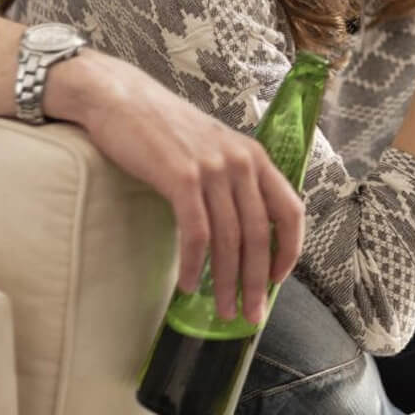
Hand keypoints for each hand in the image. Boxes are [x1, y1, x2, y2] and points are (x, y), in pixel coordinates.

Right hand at [45, 52, 305, 324]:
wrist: (123, 100)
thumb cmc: (166, 131)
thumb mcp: (214, 149)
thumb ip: (233, 183)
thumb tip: (241, 236)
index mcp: (255, 156)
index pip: (291, 210)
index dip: (289, 250)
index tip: (279, 281)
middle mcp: (241, 161)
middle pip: (259, 233)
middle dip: (257, 280)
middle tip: (250, 314)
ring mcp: (212, 168)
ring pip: (230, 238)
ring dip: (227, 281)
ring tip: (223, 310)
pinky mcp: (181, 177)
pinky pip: (196, 232)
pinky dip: (195, 264)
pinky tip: (190, 285)